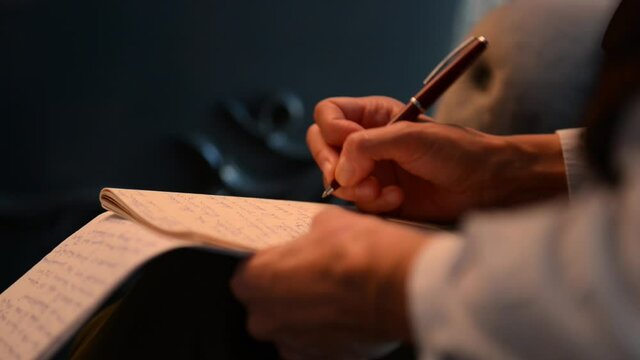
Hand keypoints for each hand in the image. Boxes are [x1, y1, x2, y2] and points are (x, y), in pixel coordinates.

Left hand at [231, 208, 429, 359]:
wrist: (398, 284)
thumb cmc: (358, 252)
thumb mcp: (328, 221)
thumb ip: (311, 234)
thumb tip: (318, 233)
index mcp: (257, 280)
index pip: (248, 274)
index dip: (270, 266)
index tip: (287, 260)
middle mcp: (267, 319)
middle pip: (267, 307)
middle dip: (286, 295)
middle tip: (315, 278)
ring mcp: (294, 345)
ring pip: (292, 330)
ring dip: (308, 318)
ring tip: (337, 299)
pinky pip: (317, 348)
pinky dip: (329, 336)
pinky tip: (349, 318)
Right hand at [308, 96, 567, 221]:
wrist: (483, 185)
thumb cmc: (454, 151)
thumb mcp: (409, 137)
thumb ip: (366, 146)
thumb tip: (339, 173)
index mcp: (373, 116)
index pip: (328, 115)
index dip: (332, 130)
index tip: (350, 143)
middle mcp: (366, 142)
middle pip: (321, 147)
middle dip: (333, 165)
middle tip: (353, 179)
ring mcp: (369, 170)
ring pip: (336, 180)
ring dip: (358, 189)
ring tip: (385, 192)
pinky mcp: (376, 197)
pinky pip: (355, 203)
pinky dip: (372, 204)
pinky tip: (396, 200)